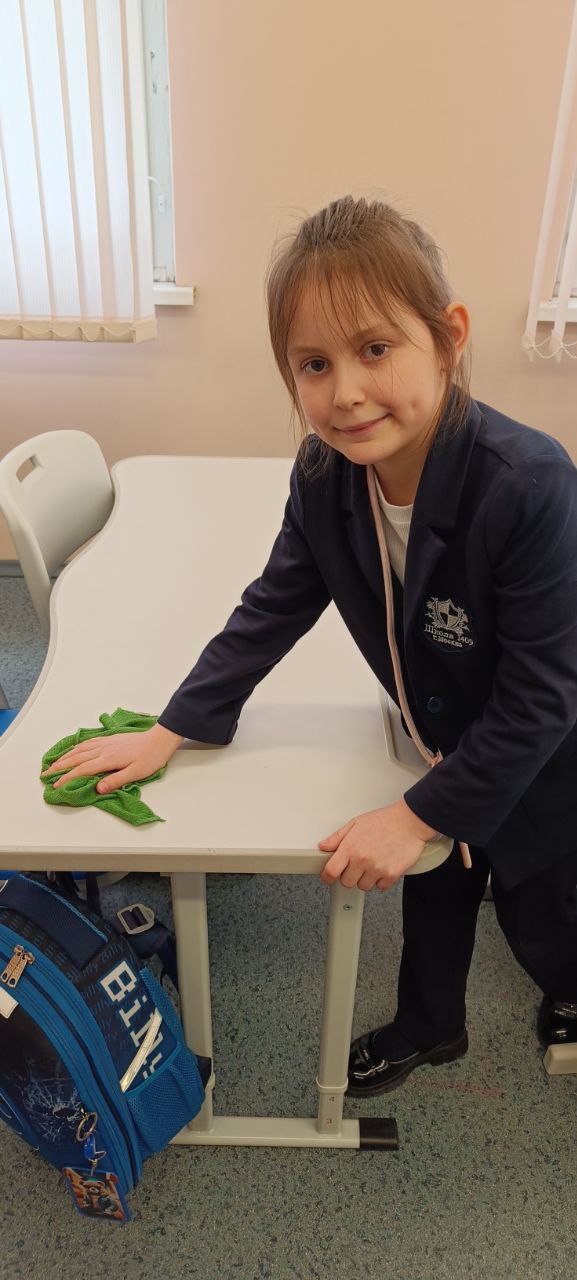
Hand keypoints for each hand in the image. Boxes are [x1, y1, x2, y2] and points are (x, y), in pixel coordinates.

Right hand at [40, 723, 182, 793]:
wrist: (159, 739)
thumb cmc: (150, 757)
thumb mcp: (136, 773)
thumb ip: (116, 780)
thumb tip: (98, 788)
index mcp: (108, 759)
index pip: (82, 770)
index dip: (67, 778)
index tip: (56, 785)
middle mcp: (103, 749)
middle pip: (76, 758)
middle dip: (59, 767)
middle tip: (45, 774)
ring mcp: (105, 742)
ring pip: (80, 749)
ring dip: (65, 756)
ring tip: (54, 763)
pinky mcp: (109, 739)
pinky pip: (87, 742)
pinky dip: (76, 747)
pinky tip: (73, 750)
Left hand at [318, 799, 429, 891]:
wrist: (409, 822)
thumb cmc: (384, 821)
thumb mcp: (356, 823)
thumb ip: (337, 838)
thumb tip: (324, 846)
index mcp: (351, 847)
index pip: (331, 871)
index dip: (327, 877)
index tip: (328, 877)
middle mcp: (362, 860)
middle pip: (347, 882)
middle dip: (349, 875)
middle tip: (356, 865)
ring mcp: (377, 869)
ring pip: (363, 886)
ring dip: (366, 878)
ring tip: (372, 864)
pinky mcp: (391, 874)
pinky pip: (380, 887)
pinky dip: (381, 880)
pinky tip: (383, 867)